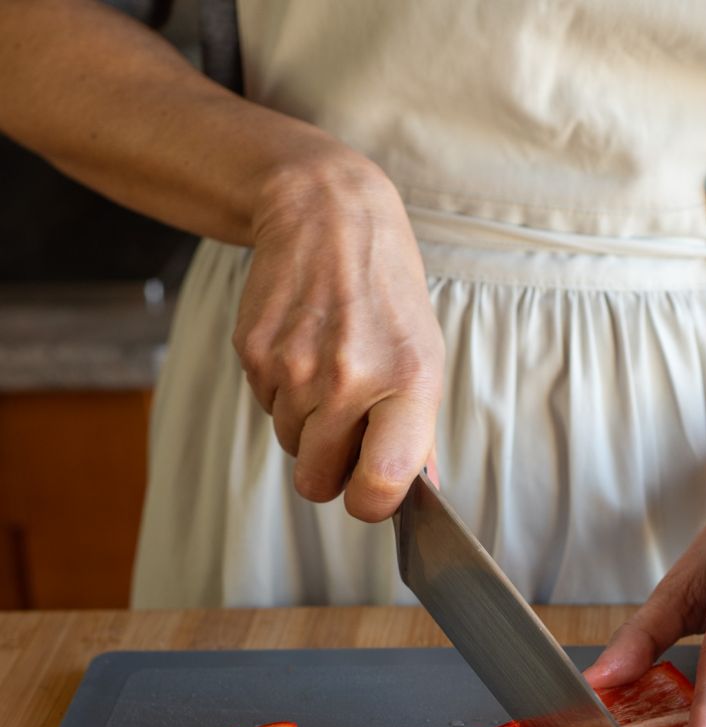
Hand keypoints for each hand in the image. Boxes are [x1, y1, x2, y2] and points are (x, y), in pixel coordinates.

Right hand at [232, 144, 444, 518]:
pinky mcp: (254, 353)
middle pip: (318, 480)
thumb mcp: (424, 355)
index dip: (370, 503)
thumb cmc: (386, 294)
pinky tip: (302, 349)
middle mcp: (348, 379)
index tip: (369, 493)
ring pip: (290, 445)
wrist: (327, 216)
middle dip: (329, 469)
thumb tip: (420, 491)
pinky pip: (265, 408)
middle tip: (346, 428)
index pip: (379, 484)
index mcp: (407, 383)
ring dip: (306, 424)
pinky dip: (281, 392)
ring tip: (328, 369)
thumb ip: (419, 431)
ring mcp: (295, 367)